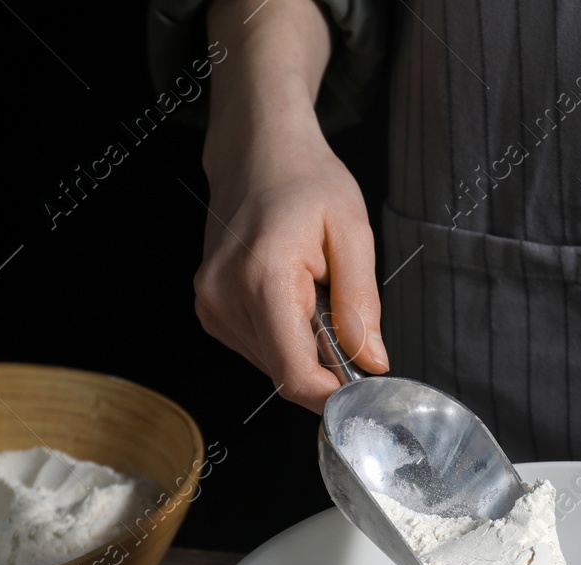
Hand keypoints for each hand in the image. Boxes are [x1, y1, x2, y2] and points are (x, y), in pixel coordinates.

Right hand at [193, 0, 386, 412]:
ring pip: (271, 365)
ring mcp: (210, 305)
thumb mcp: (352, 233)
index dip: (333, 396)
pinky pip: (258, 348)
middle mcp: (225, 297)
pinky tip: (295, 299)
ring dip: (304, 350)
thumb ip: (361, 305)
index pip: (295, 374)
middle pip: (284, 375)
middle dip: (325, 369)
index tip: (365, 391)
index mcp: (263, 278)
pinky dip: (285, 337)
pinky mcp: (209, 309)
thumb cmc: (306, 181)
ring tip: (316, 298)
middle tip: (349, 328)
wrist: (257, 151)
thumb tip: (372, 363)